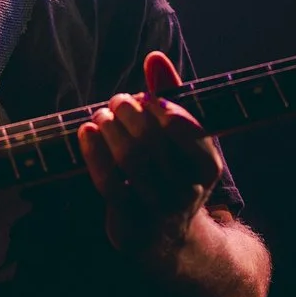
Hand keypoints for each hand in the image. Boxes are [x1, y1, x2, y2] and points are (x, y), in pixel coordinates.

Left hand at [76, 51, 223, 264]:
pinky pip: (108, 182)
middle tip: (119, 101)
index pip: (188, 130)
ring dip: (110, 127)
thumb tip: (154, 57)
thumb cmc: (171, 172)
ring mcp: (158, 209)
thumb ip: (170, 96)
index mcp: (209, 166)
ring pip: (130, 159)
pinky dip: (93, 151)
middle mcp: (188, 190)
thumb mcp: (180, 139)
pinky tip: (87, 131)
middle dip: (129, 112)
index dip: (163, 108)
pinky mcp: (130, 223)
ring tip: (102, 114)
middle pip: (152, 140)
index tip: (149, 100)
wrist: (168, 239)